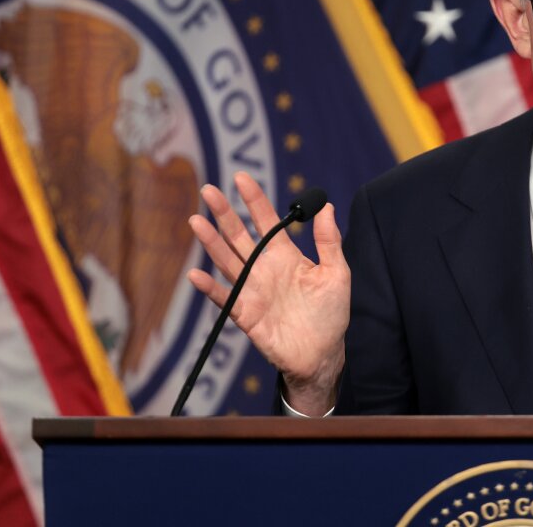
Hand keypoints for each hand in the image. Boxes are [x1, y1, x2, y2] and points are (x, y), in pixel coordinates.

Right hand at [187, 171, 348, 414]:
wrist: (323, 354)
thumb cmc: (331, 313)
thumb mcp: (337, 273)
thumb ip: (330, 241)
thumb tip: (327, 206)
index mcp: (286, 256)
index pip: (266, 221)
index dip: (254, 200)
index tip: (241, 178)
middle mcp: (264, 268)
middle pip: (239, 236)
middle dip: (224, 213)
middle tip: (208, 190)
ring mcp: (253, 290)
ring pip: (227, 261)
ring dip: (211, 242)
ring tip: (196, 221)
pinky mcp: (246, 315)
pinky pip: (225, 298)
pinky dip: (210, 287)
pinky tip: (196, 273)